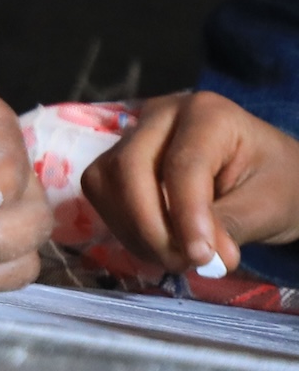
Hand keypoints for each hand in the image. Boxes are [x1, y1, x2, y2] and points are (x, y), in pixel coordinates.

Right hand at [81, 88, 298, 279]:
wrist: (265, 174)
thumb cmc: (275, 182)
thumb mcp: (268, 204)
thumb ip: (232, 225)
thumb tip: (202, 257)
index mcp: (207, 113)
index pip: (182, 165)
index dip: (186, 215)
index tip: (202, 259)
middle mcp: (161, 115)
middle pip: (130, 167)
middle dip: (151, 225)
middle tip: (186, 264)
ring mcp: (134, 134)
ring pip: (106, 181)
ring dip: (134, 230)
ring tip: (176, 257)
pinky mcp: (119, 158)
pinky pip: (102, 192)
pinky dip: (124, 226)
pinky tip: (158, 243)